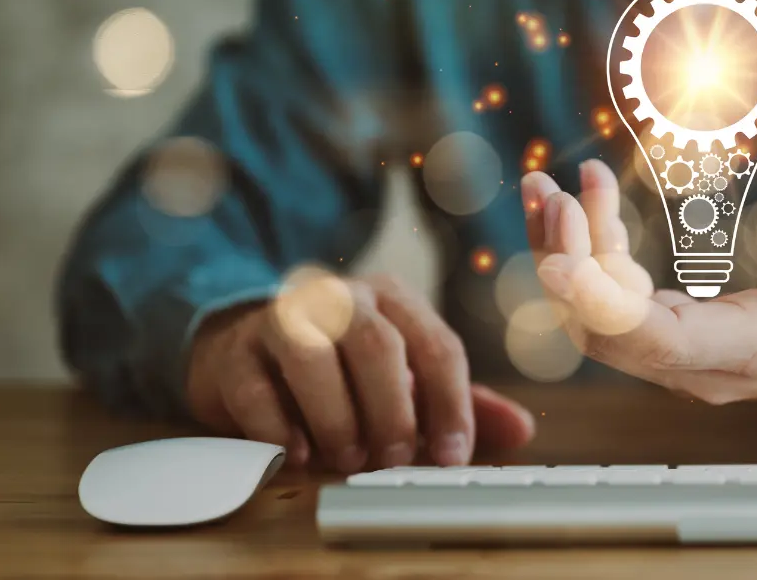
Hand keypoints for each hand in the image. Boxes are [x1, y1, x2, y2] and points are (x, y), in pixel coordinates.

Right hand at [185, 273, 534, 471]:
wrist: (247, 346)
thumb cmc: (341, 365)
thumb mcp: (406, 378)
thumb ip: (460, 402)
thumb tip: (521, 430)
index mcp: (394, 300)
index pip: (437, 346)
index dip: (451, 405)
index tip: (454, 456)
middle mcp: (341, 298)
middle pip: (377, 343)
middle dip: (393, 410)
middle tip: (395, 458)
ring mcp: (282, 318)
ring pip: (312, 355)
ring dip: (336, 416)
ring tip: (346, 457)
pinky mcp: (235, 352)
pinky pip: (256, 387)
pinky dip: (279, 426)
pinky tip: (298, 452)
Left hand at [521, 161, 756, 408]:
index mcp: (748, 349)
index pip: (659, 343)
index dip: (604, 308)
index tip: (559, 265)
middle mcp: (698, 365)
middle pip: (607, 332)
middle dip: (571, 263)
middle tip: (555, 196)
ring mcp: (674, 355)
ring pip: (594, 318)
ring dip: (563, 253)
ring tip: (545, 189)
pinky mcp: (661, 334)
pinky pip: (604, 302)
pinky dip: (581, 254)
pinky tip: (570, 201)